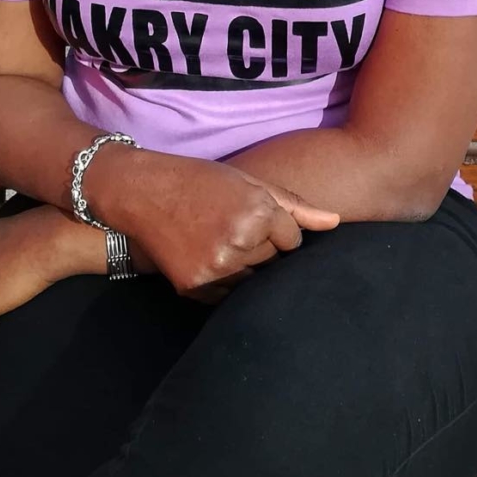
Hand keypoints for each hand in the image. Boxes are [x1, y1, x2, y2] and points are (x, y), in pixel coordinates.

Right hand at [91, 150, 338, 300]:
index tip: (249, 214)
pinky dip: (222, 282)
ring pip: (253, 281)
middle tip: (228, 225)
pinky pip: (227, 296)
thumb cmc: (199, 180)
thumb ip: (296, 205)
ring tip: (216, 240)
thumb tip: (336, 223)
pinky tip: (203, 256)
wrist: (141, 191)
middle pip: (273, 261)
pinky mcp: (195, 287)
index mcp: (258, 212)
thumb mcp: (249, 182)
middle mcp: (240, 242)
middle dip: (260, 246)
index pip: (292, 240)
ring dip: (243, 266)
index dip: (274, 227)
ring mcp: (217, 268)